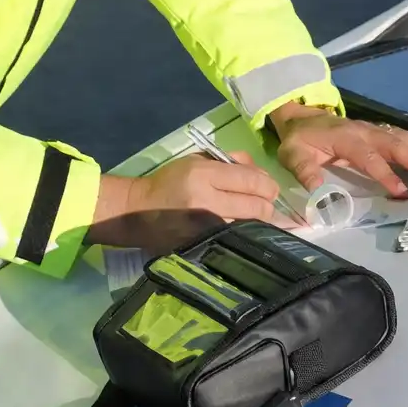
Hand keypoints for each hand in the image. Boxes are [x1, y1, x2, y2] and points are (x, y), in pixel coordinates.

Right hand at [91, 152, 288, 250]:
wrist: (136, 211)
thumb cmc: (170, 182)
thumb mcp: (197, 161)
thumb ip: (231, 162)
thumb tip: (262, 173)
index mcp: (204, 175)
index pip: (252, 181)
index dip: (269, 186)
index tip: (271, 190)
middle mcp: (207, 201)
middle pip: (257, 207)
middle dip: (267, 206)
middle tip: (265, 205)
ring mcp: (205, 227)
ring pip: (250, 226)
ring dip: (257, 222)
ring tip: (253, 217)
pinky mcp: (202, 245)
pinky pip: (235, 239)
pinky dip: (243, 234)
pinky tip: (241, 230)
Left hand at [270, 102, 407, 197]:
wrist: (302, 116)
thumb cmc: (299, 140)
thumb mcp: (292, 155)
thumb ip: (304, 170)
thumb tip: (318, 189)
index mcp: (345, 138)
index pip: (368, 157)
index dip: (386, 174)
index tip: (402, 192)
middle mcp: (364, 131)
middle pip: (395, 144)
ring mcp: (374, 130)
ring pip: (403, 139)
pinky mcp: (379, 132)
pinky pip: (403, 138)